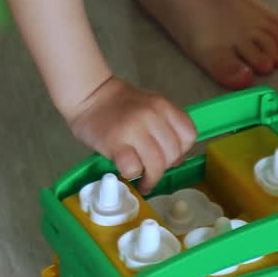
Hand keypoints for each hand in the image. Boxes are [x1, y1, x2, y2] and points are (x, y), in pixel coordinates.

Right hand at [64, 75, 196, 193]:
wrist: (88, 95)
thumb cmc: (119, 105)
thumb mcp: (149, 107)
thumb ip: (165, 128)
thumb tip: (177, 160)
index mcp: (163, 106)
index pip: (189, 135)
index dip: (182, 151)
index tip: (170, 156)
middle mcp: (152, 115)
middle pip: (173, 154)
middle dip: (165, 168)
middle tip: (153, 171)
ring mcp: (133, 129)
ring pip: (157, 165)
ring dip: (151, 179)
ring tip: (144, 181)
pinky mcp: (115, 142)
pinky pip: (133, 168)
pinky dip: (132, 174)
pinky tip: (126, 170)